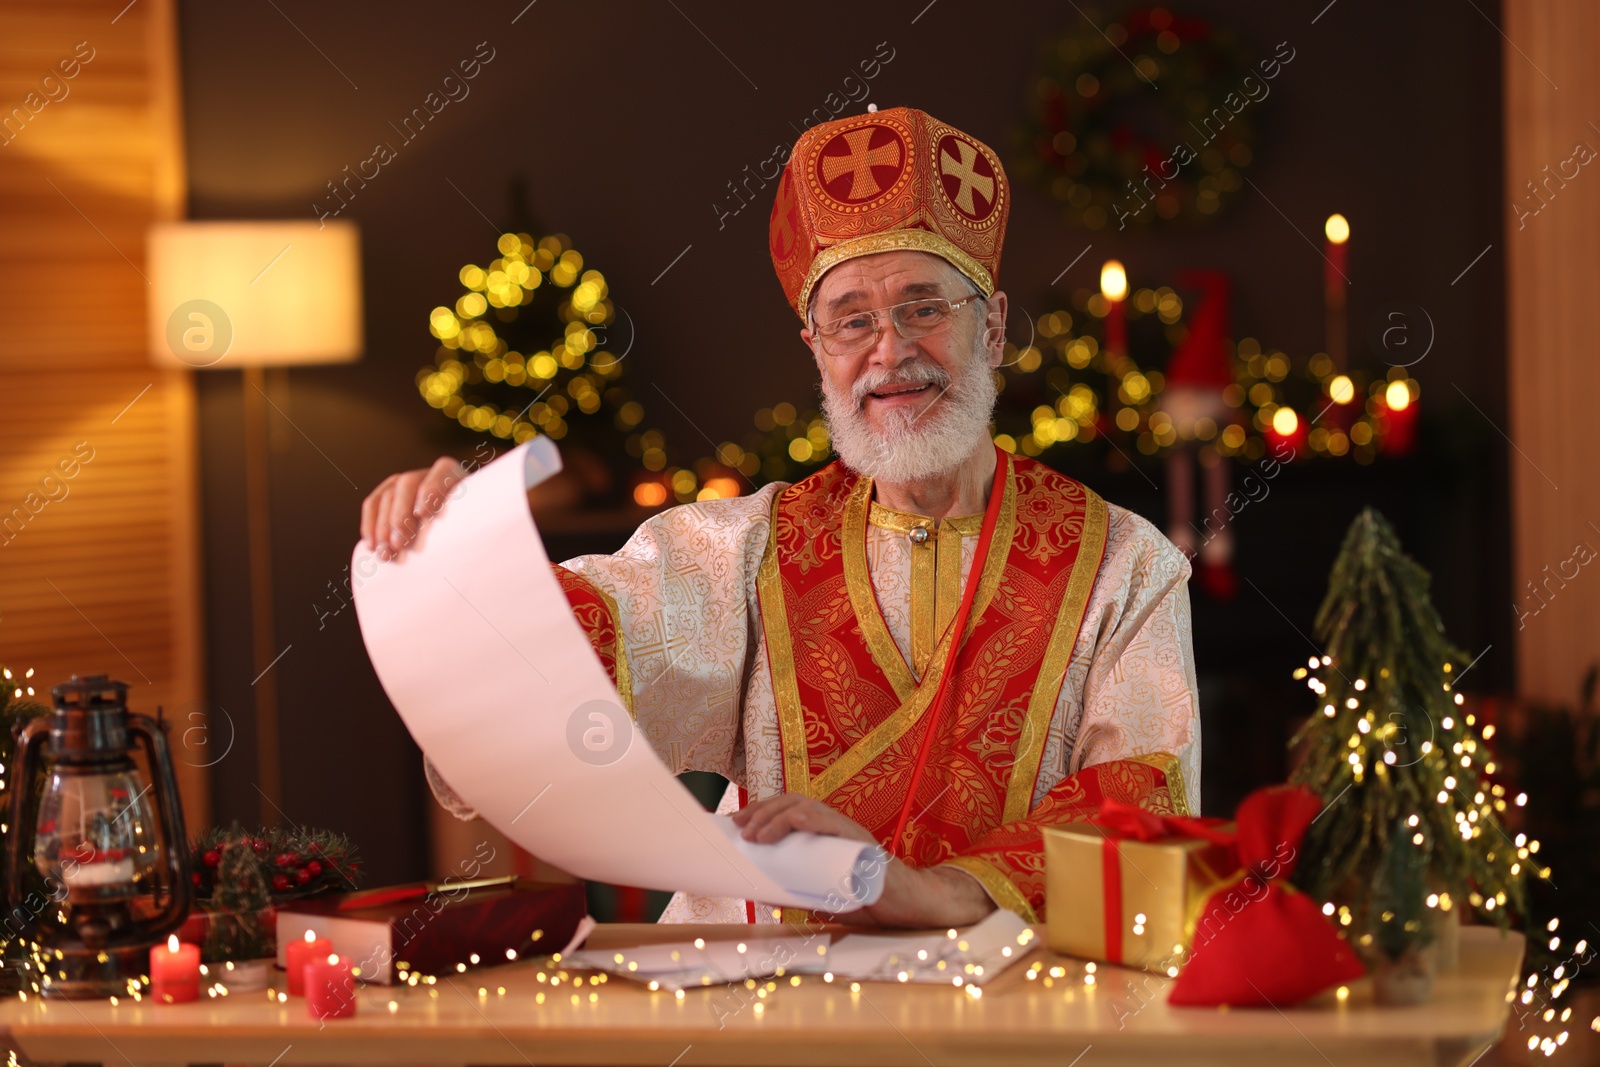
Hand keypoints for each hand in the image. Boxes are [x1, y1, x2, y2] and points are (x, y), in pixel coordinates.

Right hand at [359, 456, 466, 558]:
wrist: (457, 530)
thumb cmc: (469, 531)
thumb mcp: (474, 525)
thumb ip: (469, 527)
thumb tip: (458, 548)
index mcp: (455, 475)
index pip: (442, 471)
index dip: (432, 489)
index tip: (424, 514)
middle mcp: (428, 474)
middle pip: (408, 484)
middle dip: (401, 516)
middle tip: (400, 545)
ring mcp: (405, 482)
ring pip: (388, 496)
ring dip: (383, 527)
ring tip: (387, 554)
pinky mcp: (388, 493)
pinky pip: (372, 503)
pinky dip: (370, 524)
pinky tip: (371, 545)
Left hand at [731, 793, 996, 928]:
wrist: (907, 905)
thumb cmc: (866, 898)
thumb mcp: (822, 894)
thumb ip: (796, 890)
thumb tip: (762, 891)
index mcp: (824, 833)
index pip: (788, 809)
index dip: (760, 810)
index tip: (736, 821)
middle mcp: (835, 825)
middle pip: (793, 802)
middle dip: (762, 811)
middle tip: (740, 829)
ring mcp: (848, 830)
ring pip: (807, 808)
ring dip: (776, 816)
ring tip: (755, 834)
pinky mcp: (860, 841)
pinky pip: (830, 822)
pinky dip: (807, 819)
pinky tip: (790, 823)